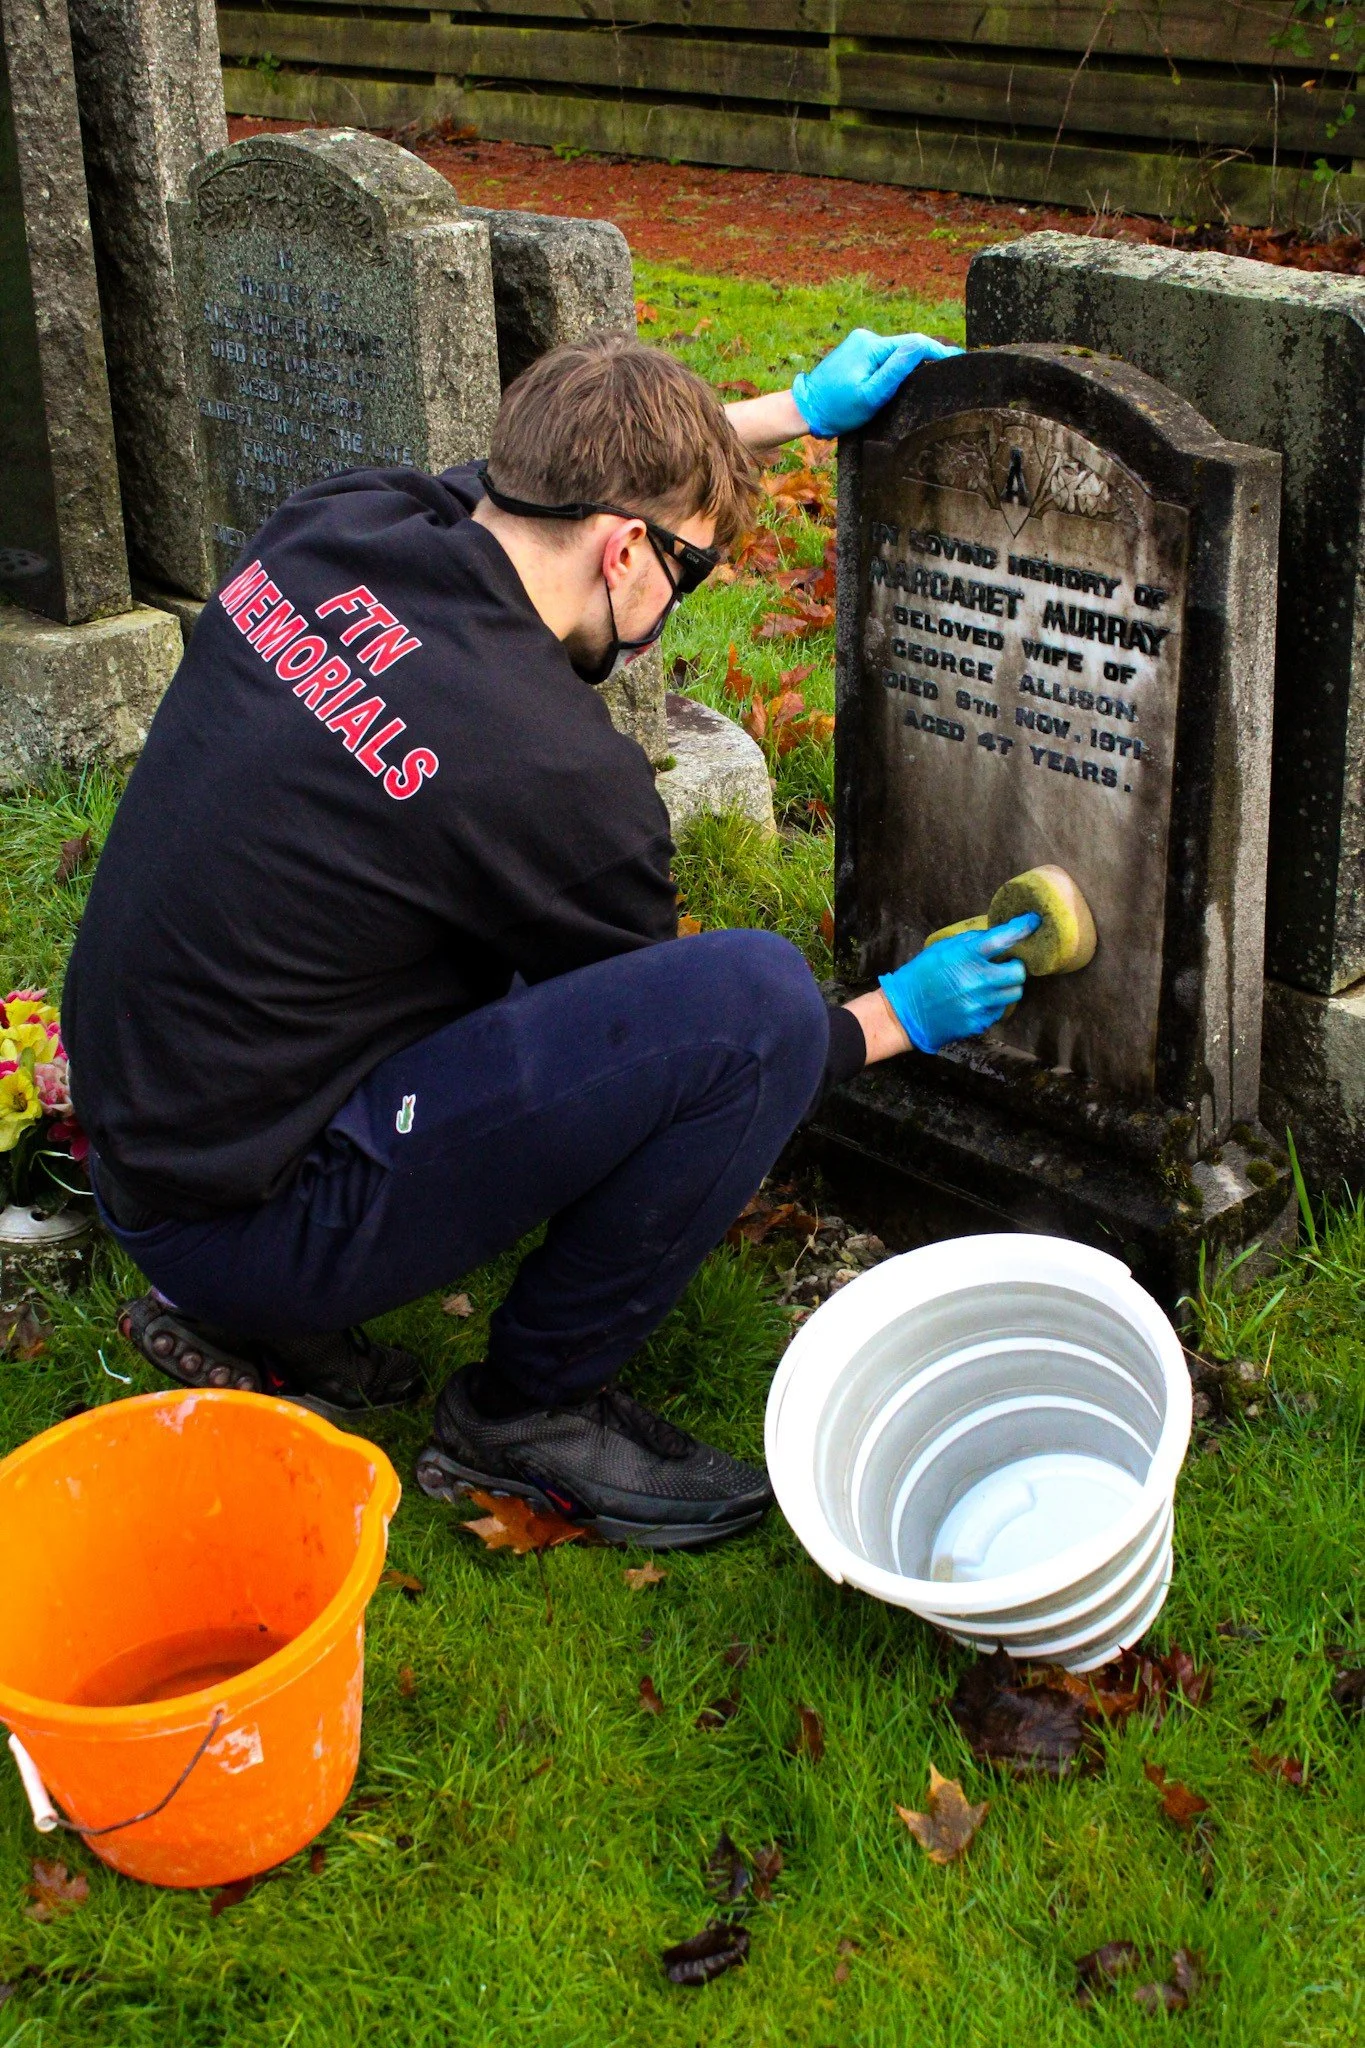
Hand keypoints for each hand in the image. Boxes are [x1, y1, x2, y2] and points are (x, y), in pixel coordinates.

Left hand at [792, 329, 960, 438]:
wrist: (807, 410)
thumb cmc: (837, 408)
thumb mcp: (870, 394)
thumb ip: (896, 370)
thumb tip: (921, 347)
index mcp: (871, 345)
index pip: (913, 343)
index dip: (937, 351)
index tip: (958, 359)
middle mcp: (866, 338)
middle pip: (906, 346)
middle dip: (927, 356)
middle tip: (951, 369)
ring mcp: (860, 344)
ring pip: (896, 351)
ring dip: (911, 362)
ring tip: (935, 373)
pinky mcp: (857, 353)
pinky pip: (884, 356)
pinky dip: (897, 365)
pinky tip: (908, 376)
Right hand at [878, 915, 1039, 1053]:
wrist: (904, 1013)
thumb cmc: (920, 976)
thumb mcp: (940, 949)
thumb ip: (969, 942)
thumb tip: (995, 937)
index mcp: (965, 956)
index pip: (1003, 938)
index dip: (1022, 928)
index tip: (1032, 922)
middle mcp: (976, 980)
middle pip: (1019, 973)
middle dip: (1015, 967)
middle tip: (1006, 966)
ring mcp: (978, 1003)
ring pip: (1014, 994)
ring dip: (1007, 987)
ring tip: (992, 985)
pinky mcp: (978, 1022)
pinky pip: (999, 1011)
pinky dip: (994, 1004)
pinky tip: (978, 1000)